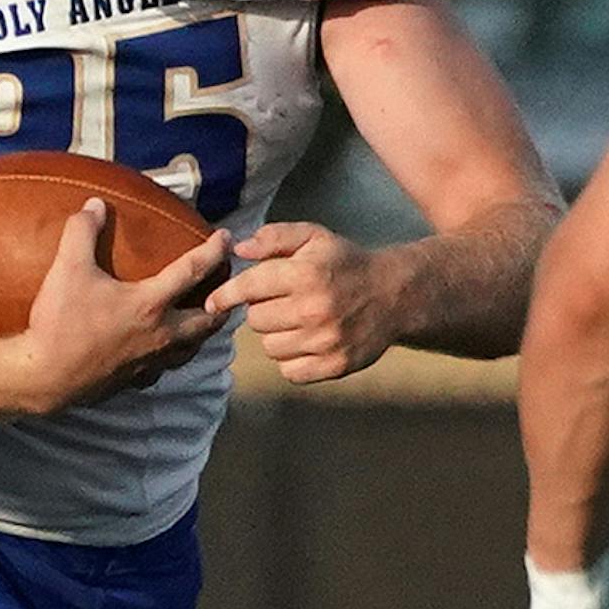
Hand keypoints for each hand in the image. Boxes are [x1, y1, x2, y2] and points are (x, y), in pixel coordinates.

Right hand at [14, 201, 229, 412]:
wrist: (44, 377)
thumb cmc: (60, 324)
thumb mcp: (67, 269)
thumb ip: (82, 232)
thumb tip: (95, 205)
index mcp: (150, 304)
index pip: (193, 271)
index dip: (213, 251)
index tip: (226, 238)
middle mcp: (160, 335)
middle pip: (208, 320)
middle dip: (224, 303)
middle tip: (228, 288)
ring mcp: (150, 362)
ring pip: (192, 348)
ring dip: (203, 332)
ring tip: (204, 319)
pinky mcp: (136, 381)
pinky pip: (165, 367)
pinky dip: (173, 356)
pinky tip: (164, 350)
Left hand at [205, 220, 392, 383]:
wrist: (395, 294)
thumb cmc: (346, 263)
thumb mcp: (314, 238)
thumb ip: (274, 237)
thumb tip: (237, 249)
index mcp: (306, 274)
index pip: (248, 288)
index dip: (226, 295)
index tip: (214, 303)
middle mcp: (314, 309)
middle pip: (255, 320)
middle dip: (263, 310)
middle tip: (283, 302)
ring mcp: (325, 340)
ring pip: (270, 347)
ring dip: (277, 336)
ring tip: (297, 321)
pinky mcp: (335, 365)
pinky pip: (290, 371)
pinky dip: (292, 360)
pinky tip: (307, 341)